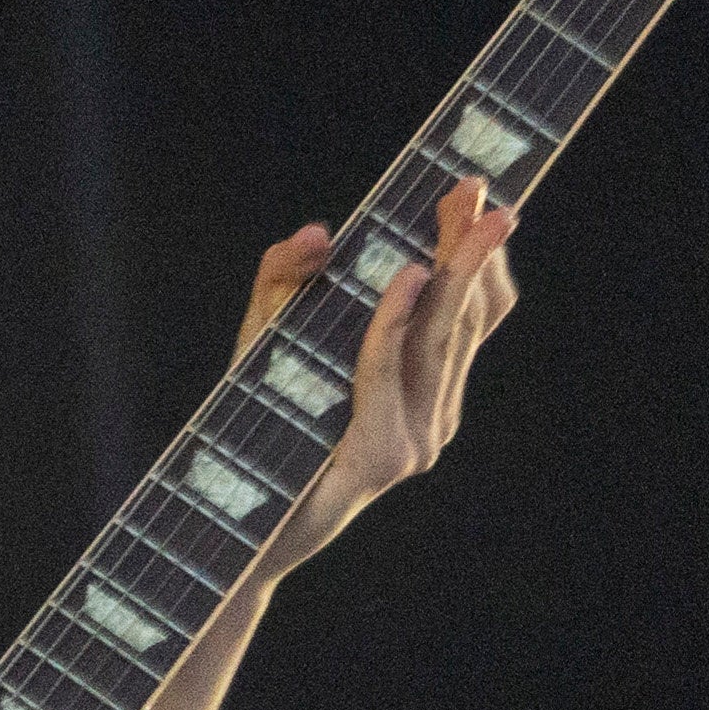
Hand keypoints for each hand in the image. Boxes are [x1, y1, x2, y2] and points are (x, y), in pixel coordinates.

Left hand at [235, 178, 517, 564]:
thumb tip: (321, 233)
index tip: (480, 190)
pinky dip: (396, 320)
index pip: (475, 312)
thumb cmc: (250, 424)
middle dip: (473, 247)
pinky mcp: (385, 456)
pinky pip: (389, 371)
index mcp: (423, 385)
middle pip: (468, 317)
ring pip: (440, 339)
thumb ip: (284, 277)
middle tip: (479, 190)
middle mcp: (431, 412)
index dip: (481, 254)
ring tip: (461, 216)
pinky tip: (407, 277)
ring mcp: (417, 439)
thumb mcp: (264, 339)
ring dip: (453, 272)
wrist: (226, 519)